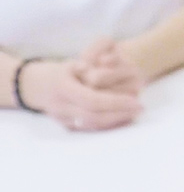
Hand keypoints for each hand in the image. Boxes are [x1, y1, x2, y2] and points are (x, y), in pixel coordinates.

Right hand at [17, 44, 141, 131]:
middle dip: (119, 113)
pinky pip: (88, 128)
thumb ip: (90, 64)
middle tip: (140, 108)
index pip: (92, 100)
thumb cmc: (61, 72)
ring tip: (135, 113)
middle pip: (94, 116)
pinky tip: (123, 118)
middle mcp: (60, 106)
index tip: (136, 100)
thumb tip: (107, 64)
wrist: (35, 87)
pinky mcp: (65, 125)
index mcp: (63, 89)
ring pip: (92, 125)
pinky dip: (107, 125)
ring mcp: (62, 118)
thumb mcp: (73, 63)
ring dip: (116, 120)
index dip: (115, 102)